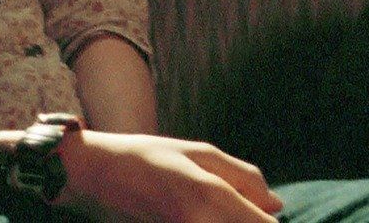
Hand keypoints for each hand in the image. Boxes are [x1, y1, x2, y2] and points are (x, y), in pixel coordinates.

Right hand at [54, 130, 284, 221]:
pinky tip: (209, 215)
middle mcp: (197, 222)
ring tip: (236, 212)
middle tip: (253, 213)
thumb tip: (276, 205)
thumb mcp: (200, 153)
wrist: (93, 175)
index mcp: (209, 194)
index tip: (273, 217)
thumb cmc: (148, 156)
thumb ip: (244, 177)